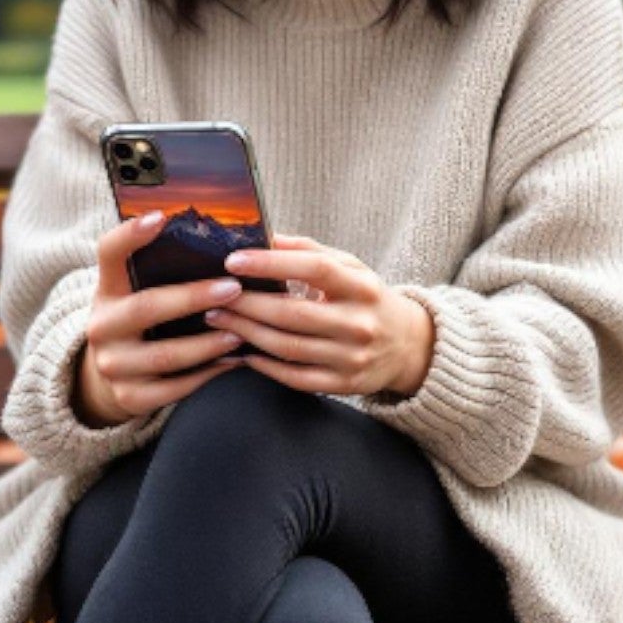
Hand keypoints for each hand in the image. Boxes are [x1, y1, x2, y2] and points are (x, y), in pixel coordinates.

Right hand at [73, 209, 251, 427]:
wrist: (110, 375)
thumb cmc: (140, 320)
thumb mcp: (136, 292)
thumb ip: (161, 270)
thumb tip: (223, 242)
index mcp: (107, 290)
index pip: (109, 253)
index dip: (130, 234)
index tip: (160, 216)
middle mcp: (102, 326)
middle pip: (147, 308)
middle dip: (193, 298)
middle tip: (233, 287)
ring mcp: (113, 365)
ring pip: (166, 356)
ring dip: (209, 344)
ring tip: (241, 331)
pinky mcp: (128, 398)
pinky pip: (175, 389)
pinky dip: (207, 375)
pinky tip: (232, 361)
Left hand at [203, 234, 435, 399]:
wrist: (407, 345)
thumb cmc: (365, 298)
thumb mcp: (349, 267)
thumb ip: (307, 251)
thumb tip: (262, 237)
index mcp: (362, 286)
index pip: (315, 269)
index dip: (272, 263)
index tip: (234, 260)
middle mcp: (360, 323)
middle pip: (293, 313)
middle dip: (247, 304)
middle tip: (215, 295)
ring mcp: (353, 358)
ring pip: (288, 347)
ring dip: (247, 333)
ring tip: (220, 319)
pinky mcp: (344, 385)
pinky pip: (295, 377)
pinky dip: (265, 366)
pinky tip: (243, 352)